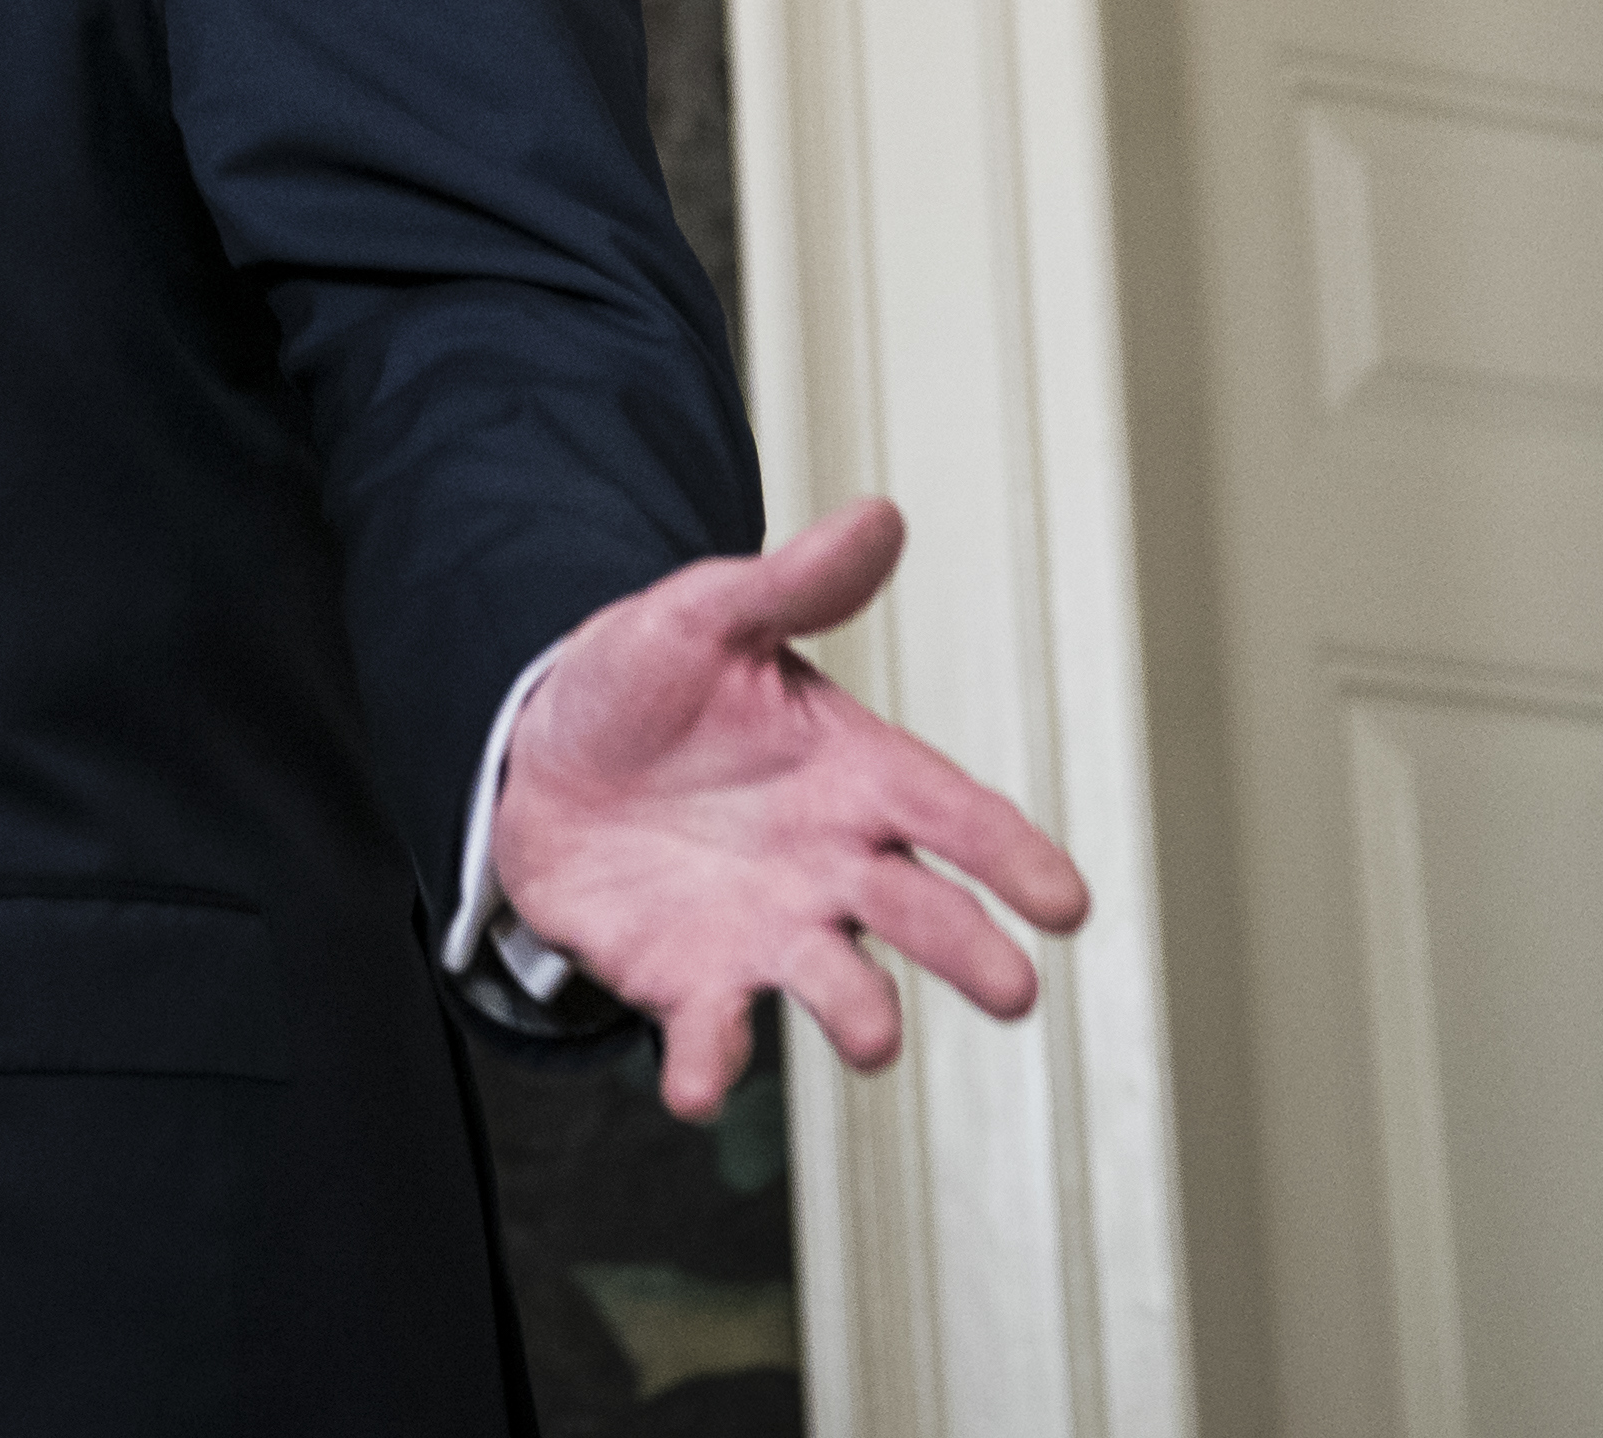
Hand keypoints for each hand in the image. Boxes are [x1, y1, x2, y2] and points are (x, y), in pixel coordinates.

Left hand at [491, 498, 1089, 1123]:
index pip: (953, 812)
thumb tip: (880, 515)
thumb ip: (791, 585)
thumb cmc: (640, 683)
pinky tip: (698, 1086)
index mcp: (850, 772)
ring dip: (859, 1016)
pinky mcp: (693, 978)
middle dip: (969, 951)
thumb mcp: (705, 616)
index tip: (1068, 903)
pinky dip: (711, 1063)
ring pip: (837, 986)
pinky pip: (713, 1032)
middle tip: (1013, 987)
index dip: (1012, 856)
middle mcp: (830, 864)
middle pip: (921, 912)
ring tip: (872, 1038)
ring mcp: (769, 929)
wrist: (535, 754)